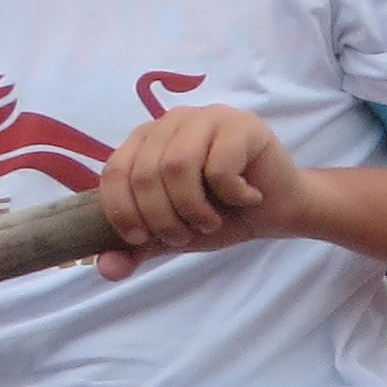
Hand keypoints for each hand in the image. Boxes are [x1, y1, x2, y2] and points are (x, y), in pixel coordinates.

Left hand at [91, 104, 312, 271]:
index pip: (115, 171)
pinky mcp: (242, 125)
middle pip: (146, 174)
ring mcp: (208, 117)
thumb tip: (107, 269)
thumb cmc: (222, 214)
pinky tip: (247, 196)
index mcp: (147, 139)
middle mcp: (172, 121)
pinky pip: (219, 166)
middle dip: (163, 218)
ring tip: (211, 222)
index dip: (122, 210)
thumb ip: (138, 247)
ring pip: (178, 167)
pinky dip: (231, 195)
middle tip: (187, 235)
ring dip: (193, 209)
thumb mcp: (171, 233)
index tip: (142, 239)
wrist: (278, 210)